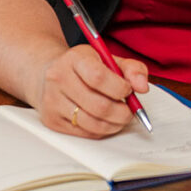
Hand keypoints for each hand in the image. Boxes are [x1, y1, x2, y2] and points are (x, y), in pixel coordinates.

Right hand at [34, 43, 149, 137]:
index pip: (98, 77)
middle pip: (98, 105)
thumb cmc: (84, 67)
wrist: (48, 74)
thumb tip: (142, 87)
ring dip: (114, 124)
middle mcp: (59, 78)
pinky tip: (106, 121)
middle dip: (122, 112)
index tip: (129, 90)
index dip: (119, 88)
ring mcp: (52, 101)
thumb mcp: (108, 59)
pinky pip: (84, 132)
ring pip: (92, 122)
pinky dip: (101, 130)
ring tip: (121, 117)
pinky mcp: (52, 120)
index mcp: (75, 58)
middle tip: (130, 111)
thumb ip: (132, 69)